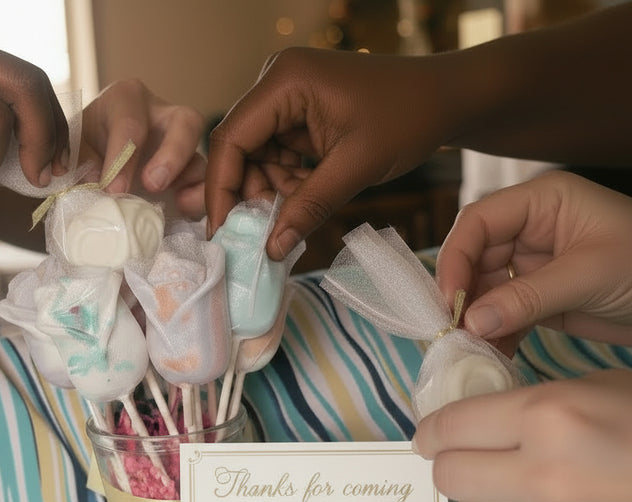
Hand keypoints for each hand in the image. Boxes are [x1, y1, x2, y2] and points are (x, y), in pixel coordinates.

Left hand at [81, 79, 206, 216]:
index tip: (113, 189)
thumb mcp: (73, 148)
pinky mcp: (188, 169)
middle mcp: (161, 114)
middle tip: (153, 185)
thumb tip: (94, 183)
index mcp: (125, 99)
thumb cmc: (83, 146)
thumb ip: (81, 163)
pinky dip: (200, 195)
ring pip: (201, 153)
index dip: (122, 158)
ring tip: (179, 202)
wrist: (90, 156)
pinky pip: (205, 180)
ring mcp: (180, 142)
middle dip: (173, 154)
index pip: (130, 123)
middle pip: (185, 122)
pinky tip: (184, 208)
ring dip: (191, 178)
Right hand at [205, 48, 448, 259]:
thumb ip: (309, 207)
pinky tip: (308, 198)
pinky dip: (289, 182)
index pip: (231, 138)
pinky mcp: (299, 113)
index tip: (223, 232)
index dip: (222, 188)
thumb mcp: (356, 167)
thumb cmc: (410, 117)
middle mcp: (277, 82)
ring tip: (296, 215)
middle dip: (250, 194)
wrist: (449, 98)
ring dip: (272, 191)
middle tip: (261, 234)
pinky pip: (278, 155)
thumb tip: (270, 249)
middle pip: (240, 148)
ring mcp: (287, 97)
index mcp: (285, 81)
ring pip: (257, 157)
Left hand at [413, 369, 631, 501]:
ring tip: (519, 486)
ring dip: (488, 500)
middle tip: (467, 457)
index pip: (448, 427)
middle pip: (449, 476)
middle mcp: (542, 476)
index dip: (432, 429)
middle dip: (451, 463)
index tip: (431, 434)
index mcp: (548, 416)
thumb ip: (529, 405)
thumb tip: (470, 421)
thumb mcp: (595, 391)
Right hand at [436, 171, 631, 354]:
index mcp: (542, 202)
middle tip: (454, 330)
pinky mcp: (539, 298)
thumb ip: (527, 296)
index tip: (450, 298)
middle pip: (474, 257)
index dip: (456, 256)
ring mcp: (533, 265)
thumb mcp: (589, 275)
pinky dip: (496, 335)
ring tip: (471, 348)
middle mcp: (530, 229)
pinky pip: (504, 314)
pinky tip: (493, 354)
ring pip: (484, 290)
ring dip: (476, 320)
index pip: (479, 221)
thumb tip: (471, 322)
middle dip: (464, 294)